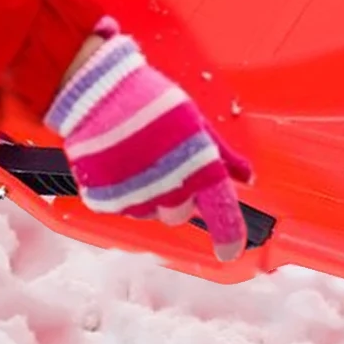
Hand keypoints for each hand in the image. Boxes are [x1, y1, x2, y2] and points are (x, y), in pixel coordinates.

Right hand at [45, 22, 252, 260]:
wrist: (97, 93)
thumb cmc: (149, 100)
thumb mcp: (195, 120)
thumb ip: (222, 154)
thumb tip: (246, 176)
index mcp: (197, 166)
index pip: (220, 211)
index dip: (229, 235)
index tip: (229, 251)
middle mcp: (168, 187)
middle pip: (180, 213)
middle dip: (179, 195)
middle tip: (167, 164)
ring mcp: (135, 197)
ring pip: (150, 211)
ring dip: (150, 193)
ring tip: (138, 156)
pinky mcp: (105, 200)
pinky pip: (121, 207)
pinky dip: (122, 191)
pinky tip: (119, 163)